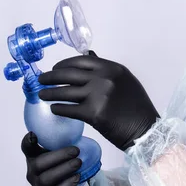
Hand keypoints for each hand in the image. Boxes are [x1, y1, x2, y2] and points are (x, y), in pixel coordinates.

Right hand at [21, 132, 81, 185]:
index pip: (27, 148)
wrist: (67, 185)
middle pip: (38, 164)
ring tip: (78, 163)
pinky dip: (67, 184)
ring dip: (64, 169)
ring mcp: (38, 185)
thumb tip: (78, 118)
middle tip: (75, 150)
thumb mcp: (60, 150)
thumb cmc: (63, 164)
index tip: (33, 134)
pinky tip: (77, 177)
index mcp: (35, 156)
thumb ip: (62, 139)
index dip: (27, 142)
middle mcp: (33, 171)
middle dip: (58, 156)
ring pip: (45, 179)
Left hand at [38, 51, 159, 150]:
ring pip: (64, 91)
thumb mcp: (125, 81)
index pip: (81, 60)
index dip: (64, 64)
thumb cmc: (136, 106)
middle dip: (50, 76)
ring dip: (49, 93)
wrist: (145, 129)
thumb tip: (87, 56)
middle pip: (69, 74)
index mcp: (113, 68)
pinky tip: (54, 109)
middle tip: (41, 80)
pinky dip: (58, 109)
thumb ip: (106, 70)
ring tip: (42, 95)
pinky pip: (68, 109)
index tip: (55, 68)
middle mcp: (104, 78)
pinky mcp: (93, 113)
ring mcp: (98, 95)